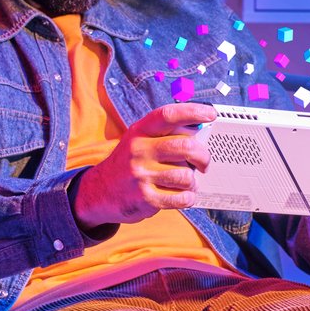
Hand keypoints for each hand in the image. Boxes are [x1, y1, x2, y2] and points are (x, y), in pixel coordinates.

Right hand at [72, 101, 216, 228]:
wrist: (99, 191)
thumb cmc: (128, 164)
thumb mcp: (138, 141)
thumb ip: (164, 135)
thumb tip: (199, 132)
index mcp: (140, 132)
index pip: (168, 115)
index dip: (193, 111)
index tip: (209, 114)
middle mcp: (139, 151)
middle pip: (185, 146)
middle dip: (203, 156)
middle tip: (204, 163)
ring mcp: (142, 175)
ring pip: (186, 175)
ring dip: (193, 181)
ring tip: (188, 183)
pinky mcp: (146, 199)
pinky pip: (181, 198)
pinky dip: (188, 197)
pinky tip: (183, 195)